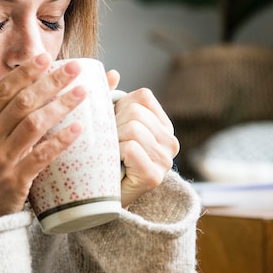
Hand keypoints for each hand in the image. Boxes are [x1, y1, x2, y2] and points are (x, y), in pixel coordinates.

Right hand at [0, 54, 87, 225]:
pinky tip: (79, 129)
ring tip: (83, 93)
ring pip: (33, 125)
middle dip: (50, 82)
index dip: (25, 72)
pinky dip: (60, 141)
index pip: (3, 90)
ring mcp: (0, 159)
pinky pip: (40, 156)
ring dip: (60, 105)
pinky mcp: (14, 180)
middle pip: (22, 102)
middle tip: (75, 68)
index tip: (46, 57)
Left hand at [106, 70, 179, 205]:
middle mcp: (171, 142)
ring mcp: (165, 160)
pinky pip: (130, 148)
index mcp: (163, 125)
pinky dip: (115, 153)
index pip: (142, 97)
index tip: (114, 125)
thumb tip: (112, 73)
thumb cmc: (104, 158)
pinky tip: (114, 164)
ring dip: (113, 141)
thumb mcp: (110, 124)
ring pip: (132, 129)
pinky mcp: (154, 176)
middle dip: (114, 125)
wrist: (101, 200)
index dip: (120, 106)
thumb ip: (111, 98)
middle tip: (110, 144)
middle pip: (135, 113)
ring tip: (112, 155)